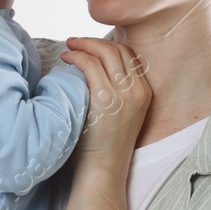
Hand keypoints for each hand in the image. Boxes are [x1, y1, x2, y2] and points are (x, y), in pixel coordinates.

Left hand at [60, 37, 151, 169]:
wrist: (104, 168)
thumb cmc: (104, 144)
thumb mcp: (121, 113)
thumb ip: (117, 91)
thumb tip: (96, 68)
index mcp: (144, 92)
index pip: (128, 55)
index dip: (107, 45)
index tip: (90, 46)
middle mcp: (137, 91)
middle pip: (117, 50)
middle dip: (93, 41)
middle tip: (75, 42)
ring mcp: (123, 94)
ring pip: (104, 52)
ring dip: (83, 45)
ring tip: (68, 48)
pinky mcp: (105, 98)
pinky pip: (90, 64)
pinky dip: (76, 56)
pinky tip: (66, 59)